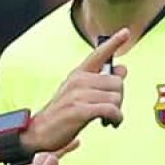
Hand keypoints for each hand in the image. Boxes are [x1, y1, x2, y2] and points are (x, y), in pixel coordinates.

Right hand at [24, 30, 129, 151]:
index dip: (114, 42)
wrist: (39, 132)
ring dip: (118, 111)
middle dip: (120, 98)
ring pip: (116, 97)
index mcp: (78, 73)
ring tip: (110, 118)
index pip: (98, 54)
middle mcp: (78, 80)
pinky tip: (111, 123)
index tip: (126, 31)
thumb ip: (101, 81)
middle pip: (117, 82)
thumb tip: (123, 69)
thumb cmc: (63, 113)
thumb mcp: (80, 93)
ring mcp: (78, 95)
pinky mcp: (79, 111)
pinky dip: (116, 118)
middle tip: (112, 109)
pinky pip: (110, 110)